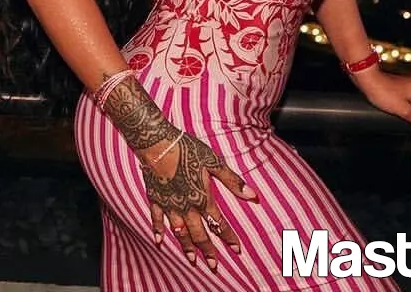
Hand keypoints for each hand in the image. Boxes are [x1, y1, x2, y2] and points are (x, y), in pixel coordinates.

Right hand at [99, 73, 257, 271]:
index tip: (236, 250)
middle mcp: (186, 207)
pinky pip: (156, 219)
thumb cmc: (188, 150)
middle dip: (208, 251)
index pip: (219, 224)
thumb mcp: (214, 163)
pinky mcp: (156, 198)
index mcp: (202, 199)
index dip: (228, 237)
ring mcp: (169, 204)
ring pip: (179, 232)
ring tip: (192, 261)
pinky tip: (159, 241)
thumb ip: (233, 181)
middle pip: (199, 234)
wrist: (157, 144)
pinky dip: (158, 230)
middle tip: (214, 266)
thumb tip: (254, 196)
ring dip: (186, 247)